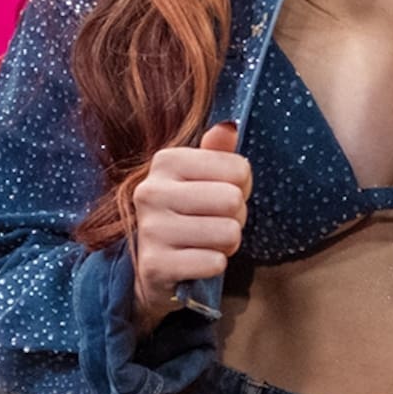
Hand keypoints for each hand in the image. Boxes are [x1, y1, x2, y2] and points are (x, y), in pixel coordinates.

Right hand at [131, 121, 251, 333]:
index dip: (242, 186)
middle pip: (233, 200)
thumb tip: (229, 127)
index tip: (222, 194)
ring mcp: (150, 229)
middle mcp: (151, 191)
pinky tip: (196, 261)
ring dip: (228, 243)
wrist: (153, 266)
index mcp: (166, 161)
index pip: (239, 168)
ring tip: (208, 241)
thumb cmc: (187, 212)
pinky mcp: (155, 266)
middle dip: (237, 216)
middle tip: (217, 221)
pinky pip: (215, 263)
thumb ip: (217, 150)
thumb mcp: (200, 176)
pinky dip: (215, 265)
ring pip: (228, 233)